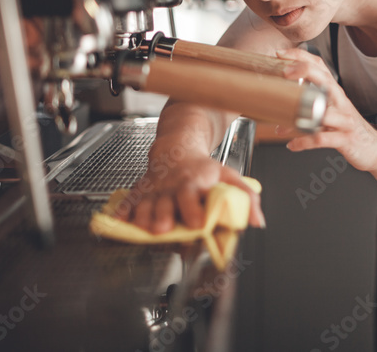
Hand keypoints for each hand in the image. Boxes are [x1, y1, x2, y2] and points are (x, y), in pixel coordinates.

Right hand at [114, 151, 264, 233]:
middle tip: (163, 229)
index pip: (193, 195)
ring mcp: (155, 189)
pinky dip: (122, 210)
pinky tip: (118, 220)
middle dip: (163, 215)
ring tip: (143, 229)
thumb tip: (258, 221)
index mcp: (195, 183)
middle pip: (166, 202)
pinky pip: (129, 200)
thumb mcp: (229, 176)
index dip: (194, 209)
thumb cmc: (204, 169)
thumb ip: (245, 197)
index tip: (198, 223)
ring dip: (142, 217)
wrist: (177, 148)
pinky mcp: (141, 190)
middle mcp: (172, 186)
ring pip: (145, 203)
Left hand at [275, 47, 376, 171]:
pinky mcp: (344, 138)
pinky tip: (291, 144)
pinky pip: (321, 139)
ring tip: (281, 124)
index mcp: (334, 92)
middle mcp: (340, 101)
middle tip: (284, 72)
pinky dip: (303, 142)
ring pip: (323, 113)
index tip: (281, 54)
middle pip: (325, 79)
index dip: (301, 56)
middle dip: (304, 71)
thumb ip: (313, 100)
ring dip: (300, 118)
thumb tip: (283, 97)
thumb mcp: (332, 109)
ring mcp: (344, 120)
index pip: (320, 65)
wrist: (373, 148)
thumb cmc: (346, 128)